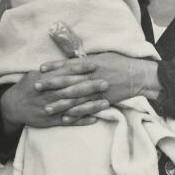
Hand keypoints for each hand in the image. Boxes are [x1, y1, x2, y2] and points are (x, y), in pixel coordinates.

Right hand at [1, 64, 109, 130]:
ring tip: (106, 102)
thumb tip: (71, 62)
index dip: (81, 68)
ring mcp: (51, 108)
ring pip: (73, 106)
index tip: (95, 65)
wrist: (12, 106)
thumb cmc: (27, 87)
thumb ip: (53, 69)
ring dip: (90, 105)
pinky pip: (69, 121)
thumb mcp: (36, 74)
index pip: (65, 72)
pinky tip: (95, 119)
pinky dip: (82, 121)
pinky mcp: (51, 120)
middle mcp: (49, 93)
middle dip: (90, 86)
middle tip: (106, 83)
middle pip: (72, 89)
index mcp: (45, 80)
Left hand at [39, 53, 159, 116]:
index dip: (54, 66)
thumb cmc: (121, 63)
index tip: (40, 68)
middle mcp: (92, 76)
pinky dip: (76, 114)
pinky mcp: (103, 100)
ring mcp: (97, 90)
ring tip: (46, 108)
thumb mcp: (103, 56)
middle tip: (36, 88)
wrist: (138, 75)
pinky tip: (65, 118)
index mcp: (91, 63)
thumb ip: (87, 59)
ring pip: (75, 98)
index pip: (69, 64)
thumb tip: (73, 58)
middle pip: (68, 81)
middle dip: (51, 85)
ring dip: (60, 104)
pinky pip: (88, 109)